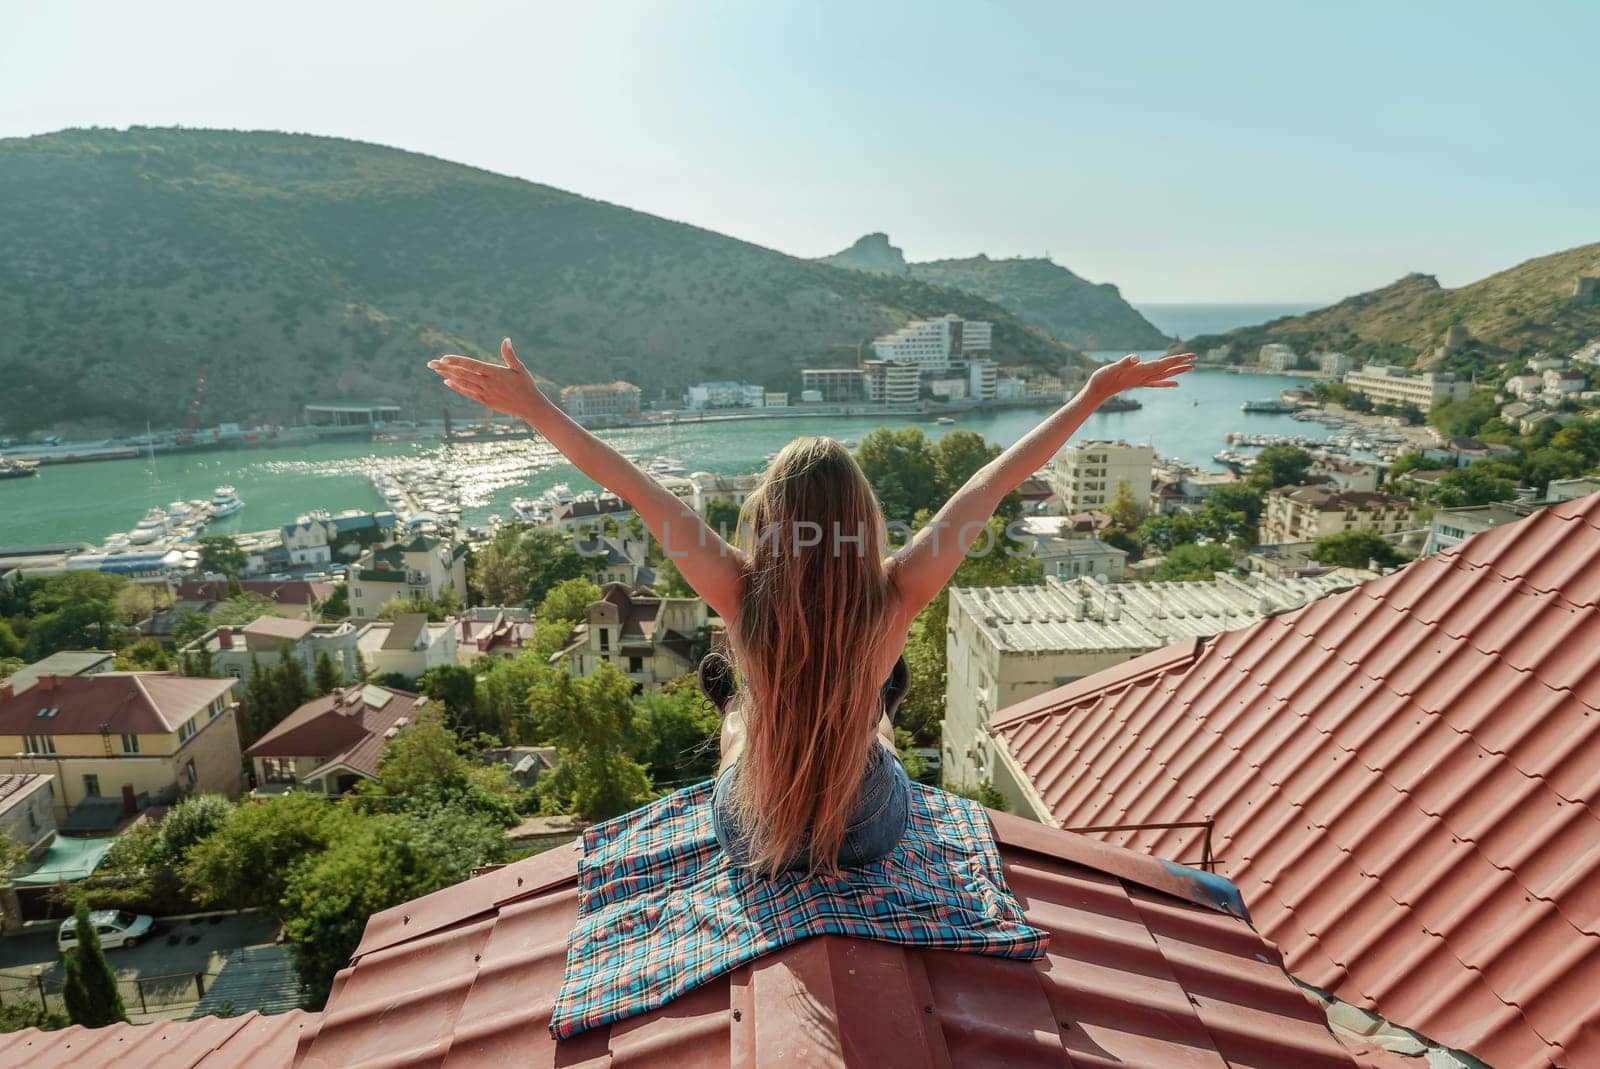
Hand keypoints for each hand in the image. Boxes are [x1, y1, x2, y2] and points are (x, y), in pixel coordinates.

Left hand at [428, 339, 543, 418]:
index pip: (471, 365)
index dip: (457, 361)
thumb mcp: (519, 368)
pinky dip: (457, 387)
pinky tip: (447, 382)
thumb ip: (510, 355)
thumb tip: (506, 339)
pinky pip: (468, 393)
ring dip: (448, 376)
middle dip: (445, 368)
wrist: (529, 406)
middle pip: (462, 374)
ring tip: (436, 369)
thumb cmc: (526, 385)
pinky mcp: (485, 401)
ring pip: (462, 383)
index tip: (444, 358)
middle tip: (430, 363)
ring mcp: (485, 393)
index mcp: (494, 373)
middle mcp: (487, 383)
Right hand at [1087, 352, 1193, 400]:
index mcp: (1139, 371)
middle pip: (1166, 369)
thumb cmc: (1102, 379)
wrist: (1096, 392)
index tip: (1188, 357)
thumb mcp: (1111, 368)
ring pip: (1163, 375)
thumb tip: (1136, 358)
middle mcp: (1143, 377)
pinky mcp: (1137, 382)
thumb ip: (1124, 363)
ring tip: (1190, 368)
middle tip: (1195, 358)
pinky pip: (1156, 382)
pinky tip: (1175, 383)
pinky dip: (1167, 382)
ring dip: (1177, 371)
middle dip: (1180, 363)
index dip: (1175, 360)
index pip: (1162, 364)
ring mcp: (1141, 381)